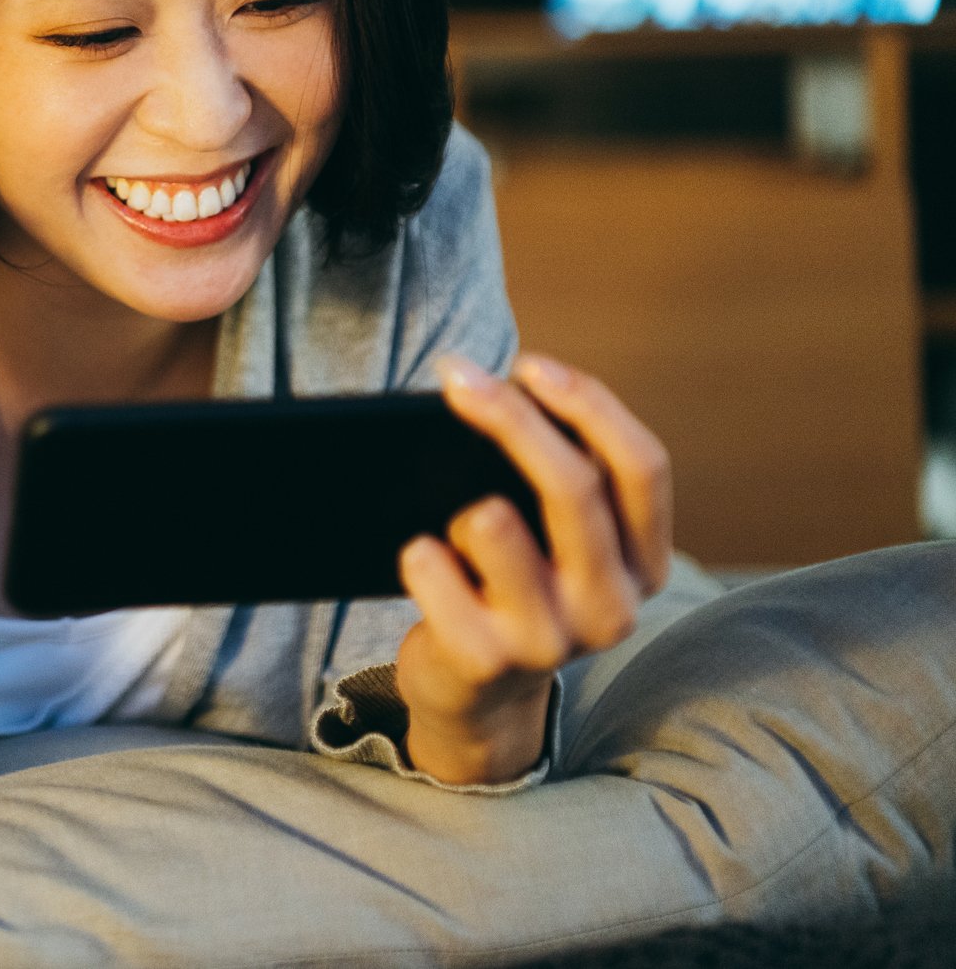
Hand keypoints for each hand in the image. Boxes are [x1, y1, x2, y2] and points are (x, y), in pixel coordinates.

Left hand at [393, 351, 674, 783]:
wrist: (472, 697)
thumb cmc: (510, 588)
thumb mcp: (556, 543)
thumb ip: (555, 483)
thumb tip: (493, 391)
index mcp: (645, 564)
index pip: (642, 468)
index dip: (589, 406)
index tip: (529, 365)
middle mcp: (613, 607)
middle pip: (572, 487)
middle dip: (510, 418)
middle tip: (456, 376)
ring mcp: (551, 642)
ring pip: (494, 525)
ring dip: (461, 505)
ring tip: (450, 519)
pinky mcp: (484, 662)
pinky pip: (433, 568)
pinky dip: (416, 552)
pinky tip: (418, 556)